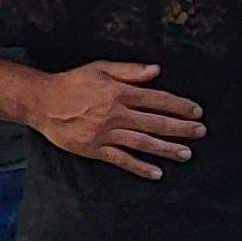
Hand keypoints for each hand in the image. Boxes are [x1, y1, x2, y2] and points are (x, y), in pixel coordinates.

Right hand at [22, 60, 206, 180]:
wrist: (41, 101)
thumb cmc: (72, 82)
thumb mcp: (100, 67)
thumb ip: (130, 70)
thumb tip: (156, 70)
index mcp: (119, 92)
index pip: (157, 100)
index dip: (179, 106)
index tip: (197, 112)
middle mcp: (115, 114)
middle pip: (155, 122)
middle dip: (181, 128)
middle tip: (200, 133)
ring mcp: (105, 133)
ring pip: (142, 143)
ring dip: (166, 149)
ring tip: (186, 154)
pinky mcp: (95, 149)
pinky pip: (121, 160)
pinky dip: (139, 167)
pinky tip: (156, 173)